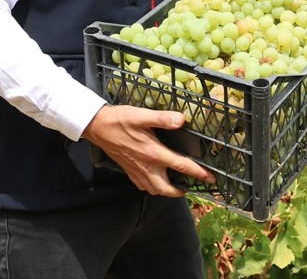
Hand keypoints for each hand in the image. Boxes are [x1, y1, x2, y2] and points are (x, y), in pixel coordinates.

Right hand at [82, 104, 215, 196]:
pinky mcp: (128, 171)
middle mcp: (146, 166)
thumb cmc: (120, 119)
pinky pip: (142, 186)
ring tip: (175, 185)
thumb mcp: (142, 115)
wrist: (97, 127)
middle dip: (181, 192)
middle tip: (191, 187)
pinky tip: (155, 179)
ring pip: (154, 190)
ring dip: (167, 191)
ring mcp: (136, 171)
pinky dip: (152, 187)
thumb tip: (182, 120)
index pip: (181, 166)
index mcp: (154, 153)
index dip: (198, 173)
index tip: (210, 178)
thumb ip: (162, 118)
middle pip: (167, 189)